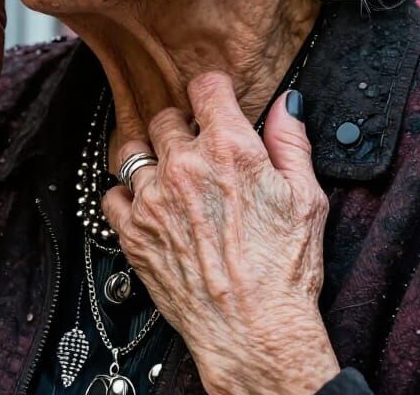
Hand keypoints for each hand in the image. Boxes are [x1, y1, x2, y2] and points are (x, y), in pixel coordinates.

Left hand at [103, 74, 339, 394]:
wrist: (254, 333)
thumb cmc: (285, 271)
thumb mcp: (306, 198)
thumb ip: (291, 142)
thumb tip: (288, 104)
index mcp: (229, 149)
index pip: (205, 86)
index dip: (213, 92)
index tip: (214, 103)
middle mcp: (185, 165)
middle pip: (166, 117)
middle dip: (183, 129)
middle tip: (197, 151)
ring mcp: (153, 197)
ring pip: (133, 150)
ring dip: (150, 158)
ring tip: (168, 176)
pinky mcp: (133, 230)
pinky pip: (112, 194)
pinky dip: (126, 197)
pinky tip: (147, 206)